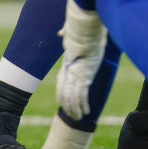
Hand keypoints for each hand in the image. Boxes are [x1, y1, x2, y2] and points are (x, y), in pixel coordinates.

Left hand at [55, 0, 106, 119]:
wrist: (84, 30)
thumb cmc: (80, 31)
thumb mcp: (72, 36)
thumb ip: (67, 35)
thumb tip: (62, 32)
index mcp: (67, 66)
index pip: (61, 85)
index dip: (62, 96)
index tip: (64, 105)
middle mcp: (70, 72)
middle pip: (65, 94)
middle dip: (68, 107)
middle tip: (71, 116)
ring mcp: (76, 75)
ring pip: (72, 97)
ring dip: (75, 109)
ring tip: (77, 118)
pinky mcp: (85, 75)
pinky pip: (82, 94)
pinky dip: (83, 105)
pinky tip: (85, 112)